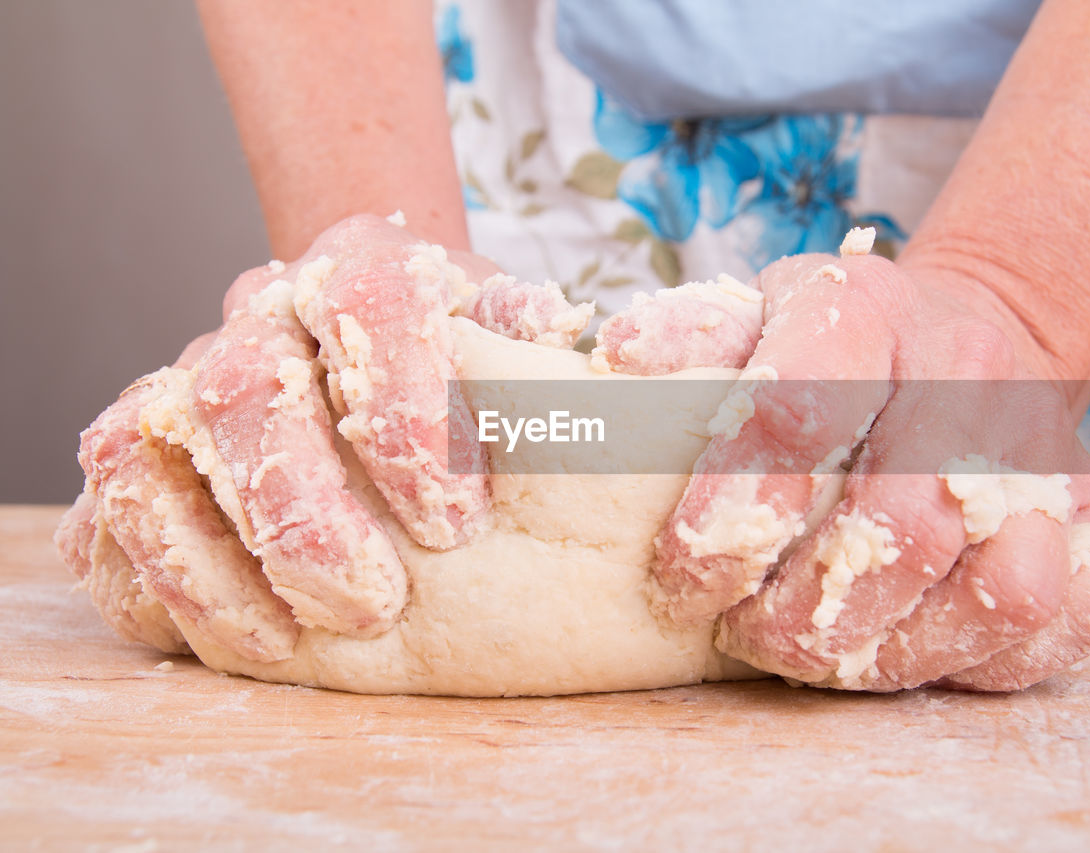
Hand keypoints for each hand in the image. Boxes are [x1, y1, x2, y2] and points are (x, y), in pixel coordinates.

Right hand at [57, 214, 592, 661]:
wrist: (382, 346)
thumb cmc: (469, 367)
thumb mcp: (522, 349)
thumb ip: (542, 348)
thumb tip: (582, 349)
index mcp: (366, 266)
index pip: (371, 299)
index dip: (406, 407)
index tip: (455, 522)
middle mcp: (262, 312)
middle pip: (242, 382)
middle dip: (303, 509)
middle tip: (374, 605)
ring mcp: (185, 377)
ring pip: (142, 443)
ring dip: (211, 557)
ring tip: (288, 639)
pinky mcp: (139, 454)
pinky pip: (100, 511)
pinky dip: (151, 579)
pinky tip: (228, 633)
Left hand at [651, 239, 1089, 690]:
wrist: (969, 334)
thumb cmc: (834, 349)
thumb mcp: (752, 318)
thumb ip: (685, 343)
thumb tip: (619, 361)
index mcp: (867, 310)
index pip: (794, 414)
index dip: (726, 520)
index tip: (683, 579)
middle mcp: (974, 372)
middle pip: (903, 526)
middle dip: (803, 614)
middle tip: (747, 635)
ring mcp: (1053, 451)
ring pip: (1002, 589)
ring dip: (893, 648)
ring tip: (821, 651)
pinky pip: (1070, 621)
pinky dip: (986, 656)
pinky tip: (911, 641)